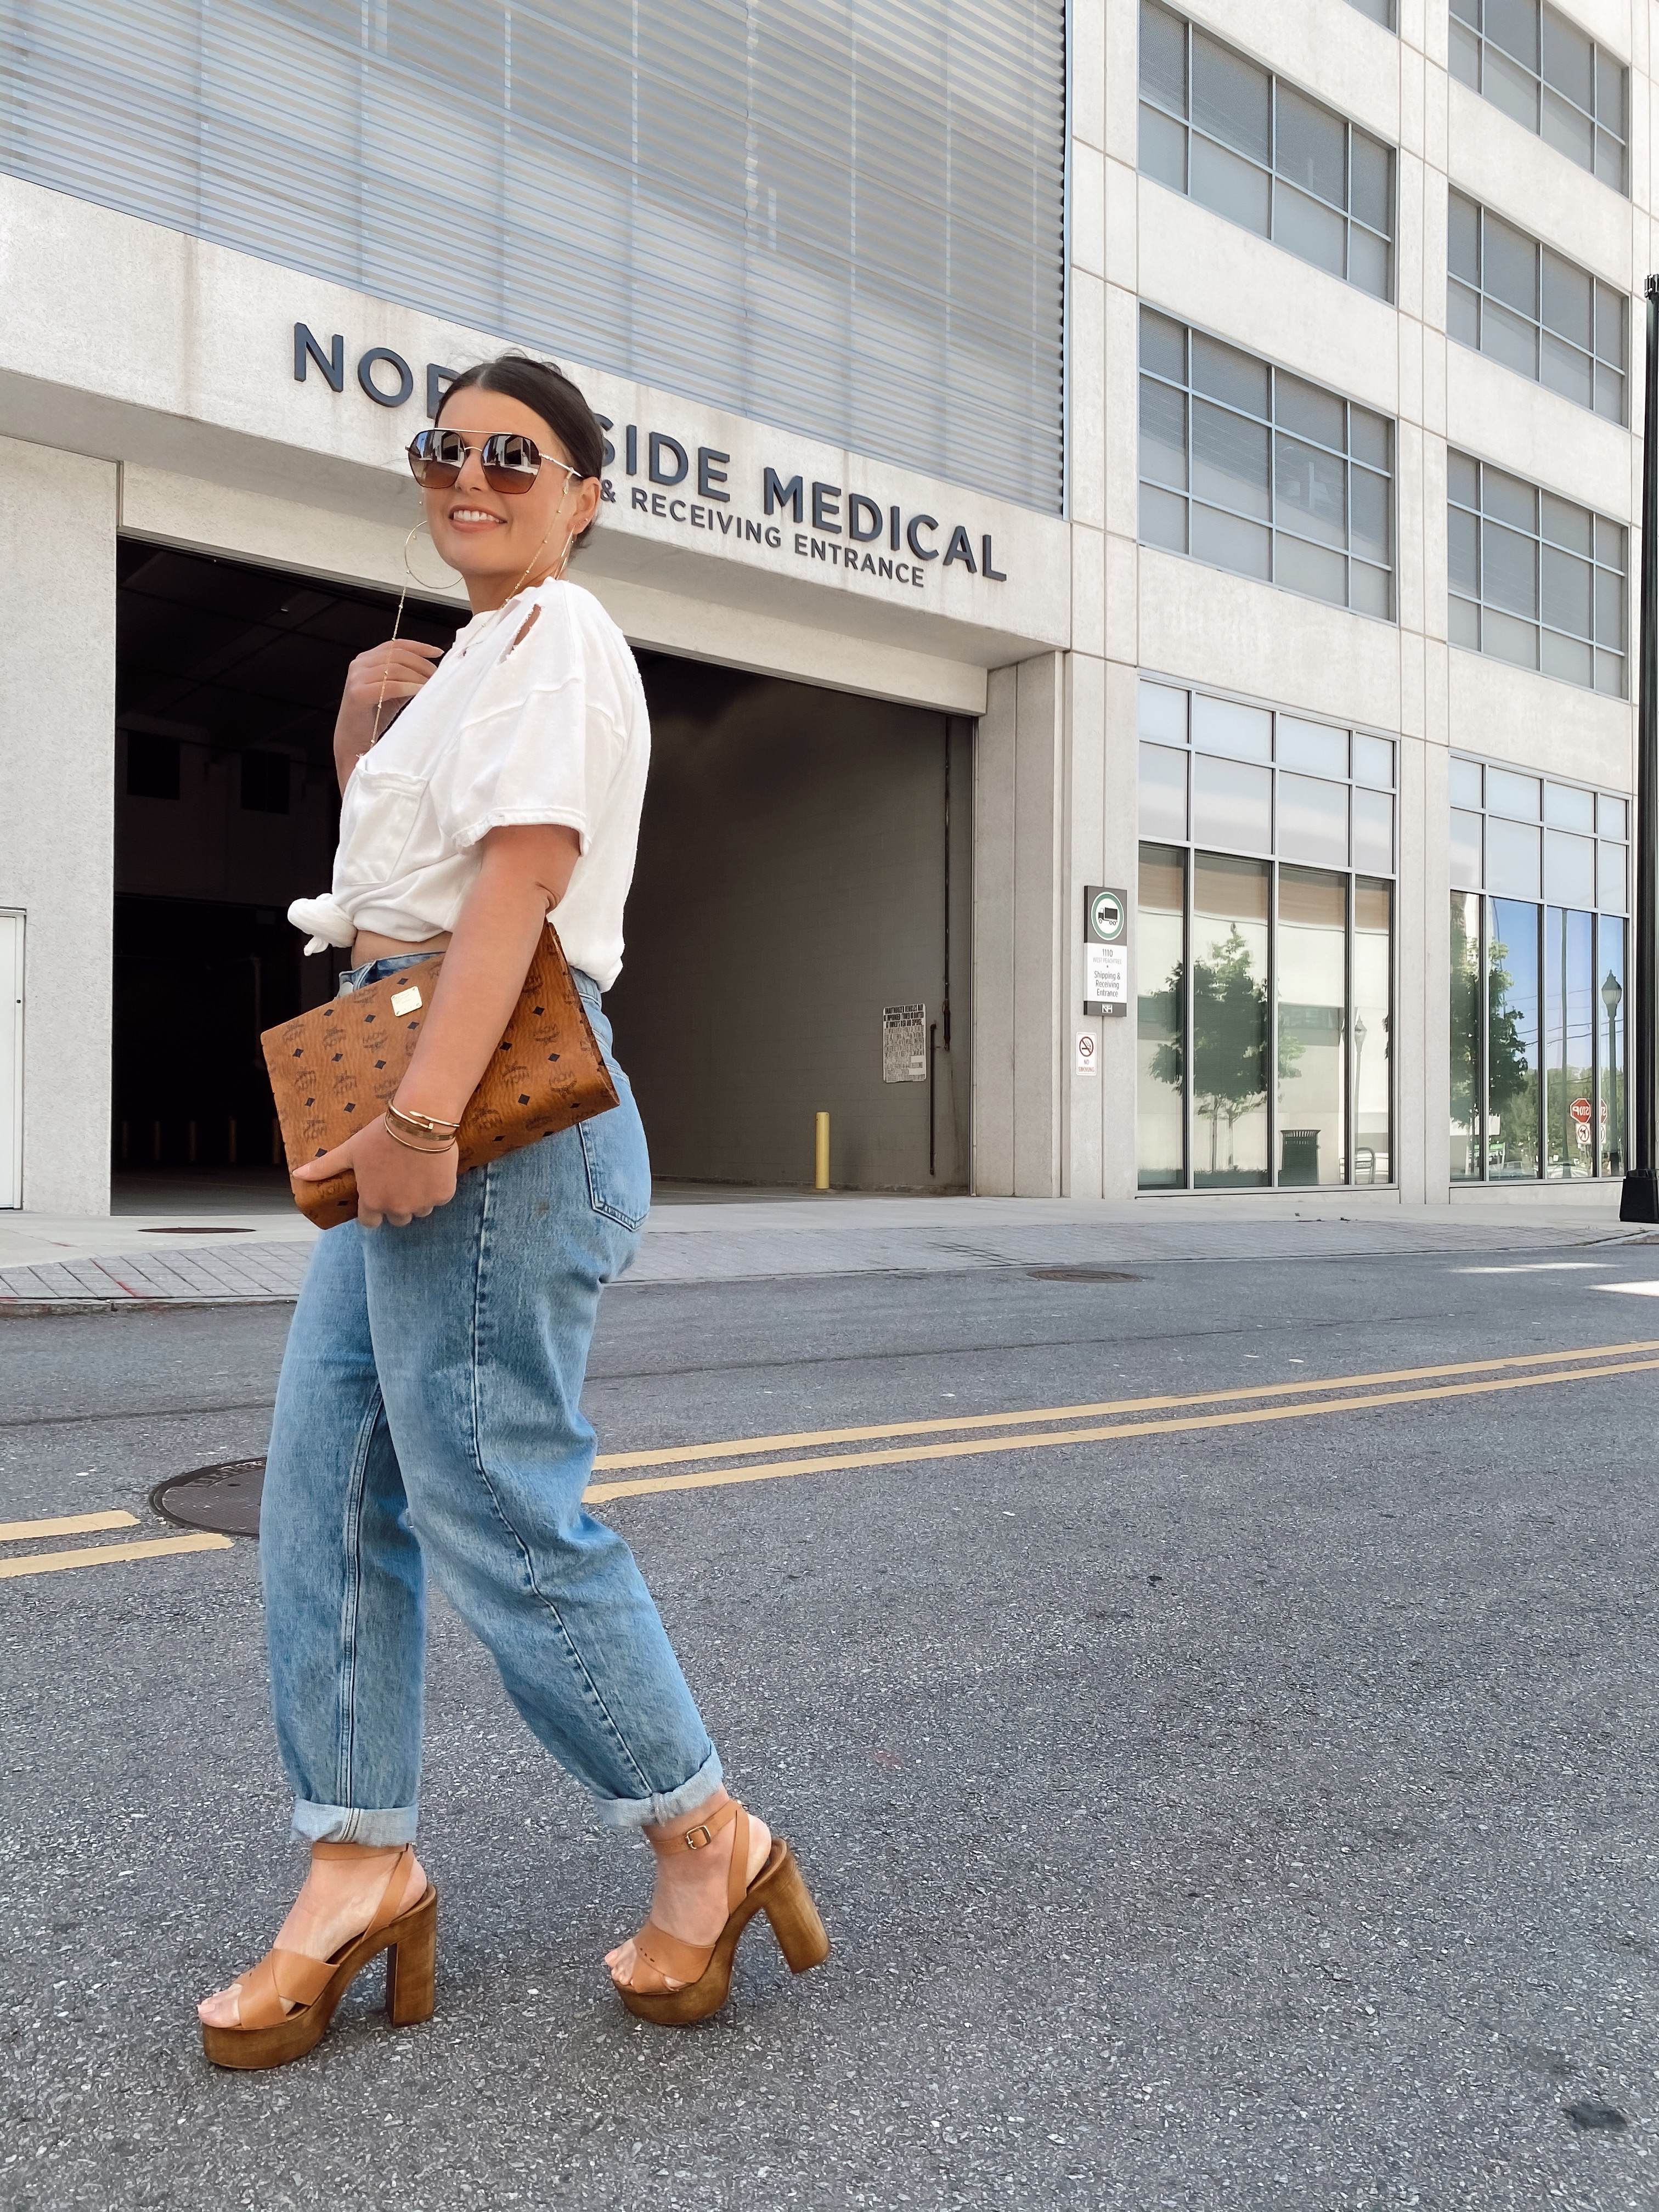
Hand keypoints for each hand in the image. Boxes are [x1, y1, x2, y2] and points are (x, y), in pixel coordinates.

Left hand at [295, 1115, 457, 1228]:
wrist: (419, 1123)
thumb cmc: (381, 1135)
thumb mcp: (350, 1150)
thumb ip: (325, 1166)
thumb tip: (298, 1175)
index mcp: (373, 1201)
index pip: (370, 1222)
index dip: (373, 1209)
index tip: (378, 1194)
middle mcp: (397, 1208)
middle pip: (398, 1218)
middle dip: (397, 1204)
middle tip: (399, 1180)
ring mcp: (422, 1204)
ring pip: (420, 1210)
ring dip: (418, 1198)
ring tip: (416, 1173)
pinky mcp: (444, 1195)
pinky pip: (439, 1199)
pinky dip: (437, 1188)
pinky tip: (432, 1169)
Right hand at [334, 638, 444, 781]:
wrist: (355, 743)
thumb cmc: (376, 718)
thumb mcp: (395, 692)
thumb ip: (407, 678)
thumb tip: (433, 670)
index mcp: (366, 660)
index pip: (395, 645)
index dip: (418, 647)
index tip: (438, 653)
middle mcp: (359, 664)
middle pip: (397, 655)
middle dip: (421, 664)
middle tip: (438, 676)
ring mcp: (356, 678)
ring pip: (395, 668)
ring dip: (418, 676)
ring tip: (433, 686)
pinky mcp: (358, 694)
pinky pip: (390, 685)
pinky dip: (409, 687)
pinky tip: (421, 692)